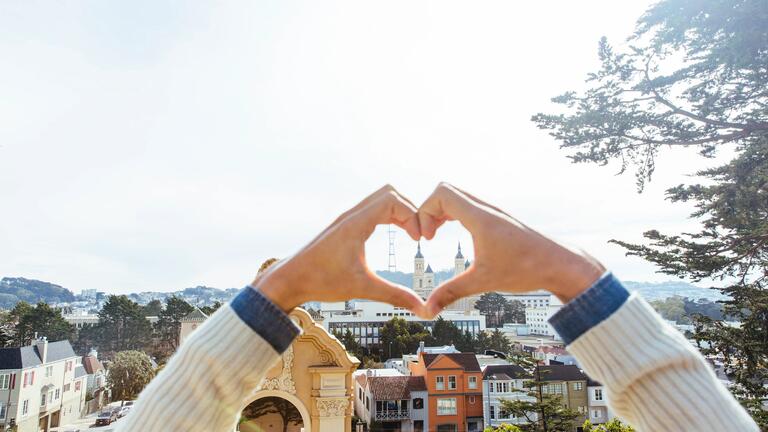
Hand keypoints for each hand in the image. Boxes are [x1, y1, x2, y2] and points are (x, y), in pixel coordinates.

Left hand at [254, 185, 429, 317]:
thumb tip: (422, 308)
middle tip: (418, 233)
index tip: (419, 239)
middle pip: (389, 193)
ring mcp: (347, 218)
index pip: (393, 201)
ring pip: (380, 199)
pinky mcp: (344, 226)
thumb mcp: (362, 288)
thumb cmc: (320, 281)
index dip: (412, 216)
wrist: (289, 280)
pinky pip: (372, 208)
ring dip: (398, 211)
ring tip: (410, 233)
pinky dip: (388, 215)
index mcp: (356, 224)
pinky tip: (394, 233)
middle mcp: (351, 215)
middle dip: (409, 209)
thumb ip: (394, 295)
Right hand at [419, 183, 604, 316]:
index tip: (428, 238)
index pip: (442, 194)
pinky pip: (468, 203)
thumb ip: (452, 292)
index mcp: (481, 218)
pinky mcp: (497, 217)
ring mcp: (493, 210)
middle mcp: (486, 208)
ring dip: (441, 211)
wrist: (559, 264)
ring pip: (457, 195)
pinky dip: (453, 213)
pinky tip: (453, 232)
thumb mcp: (483, 281)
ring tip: (435, 234)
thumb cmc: (526, 269)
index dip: (425, 212)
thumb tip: (428, 309)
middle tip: (428, 235)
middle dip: (429, 210)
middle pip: (446, 191)